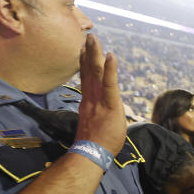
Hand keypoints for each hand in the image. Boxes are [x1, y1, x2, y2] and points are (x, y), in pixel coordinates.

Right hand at [75, 34, 125, 153]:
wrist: (91, 155)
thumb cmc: (97, 146)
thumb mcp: (98, 126)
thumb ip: (100, 116)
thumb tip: (103, 114)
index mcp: (89, 103)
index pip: (87, 80)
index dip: (85, 64)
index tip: (82, 50)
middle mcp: (91, 98)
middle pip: (89, 72)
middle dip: (89, 53)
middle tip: (88, 37)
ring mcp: (99, 100)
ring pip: (97, 73)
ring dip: (96, 55)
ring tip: (94, 38)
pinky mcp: (109, 105)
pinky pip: (110, 84)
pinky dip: (110, 69)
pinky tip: (110, 56)